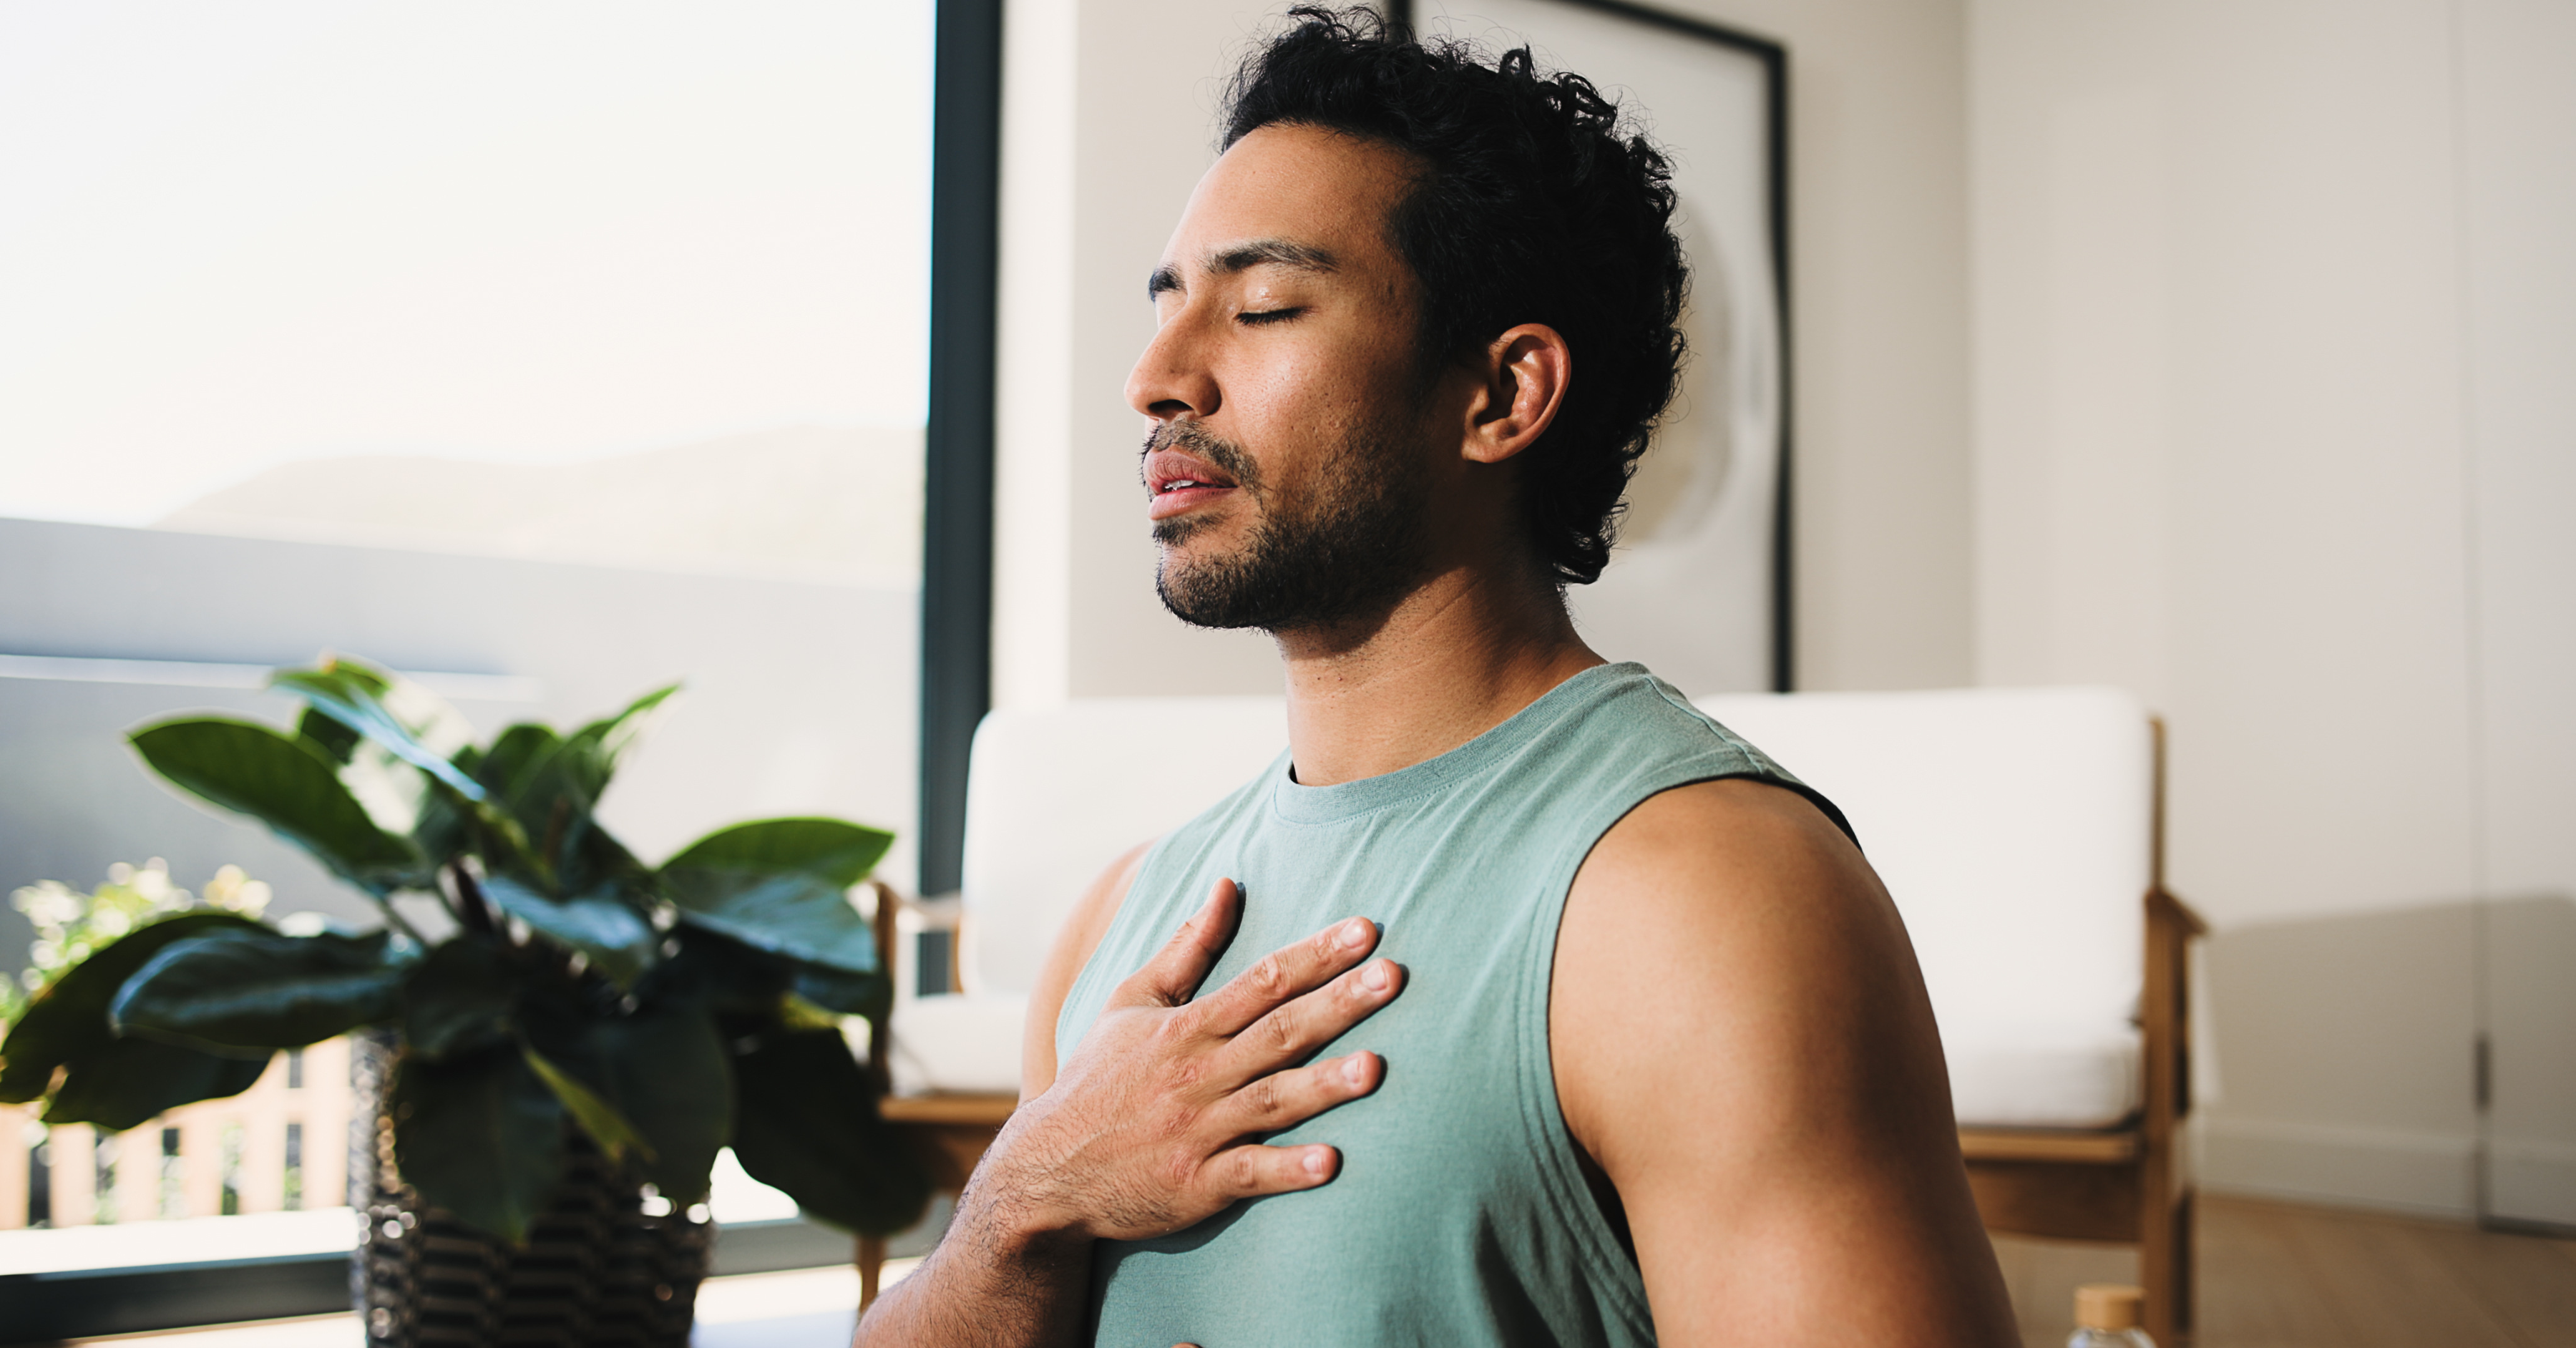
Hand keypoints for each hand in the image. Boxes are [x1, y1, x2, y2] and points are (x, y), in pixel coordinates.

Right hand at [965, 878, 1402, 1245]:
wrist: (1048, 1171)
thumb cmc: (1099, 1077)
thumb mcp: (1132, 1002)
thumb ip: (1187, 947)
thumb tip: (1226, 884)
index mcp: (1186, 1027)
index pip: (1262, 980)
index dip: (1316, 954)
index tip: (1366, 930)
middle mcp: (1197, 1074)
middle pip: (1279, 1032)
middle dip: (1338, 1003)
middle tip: (1394, 977)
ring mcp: (1198, 1131)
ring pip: (1271, 1101)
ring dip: (1323, 1085)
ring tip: (1375, 1069)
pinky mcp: (1197, 1185)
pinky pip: (1249, 1175)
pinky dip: (1287, 1170)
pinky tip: (1330, 1164)